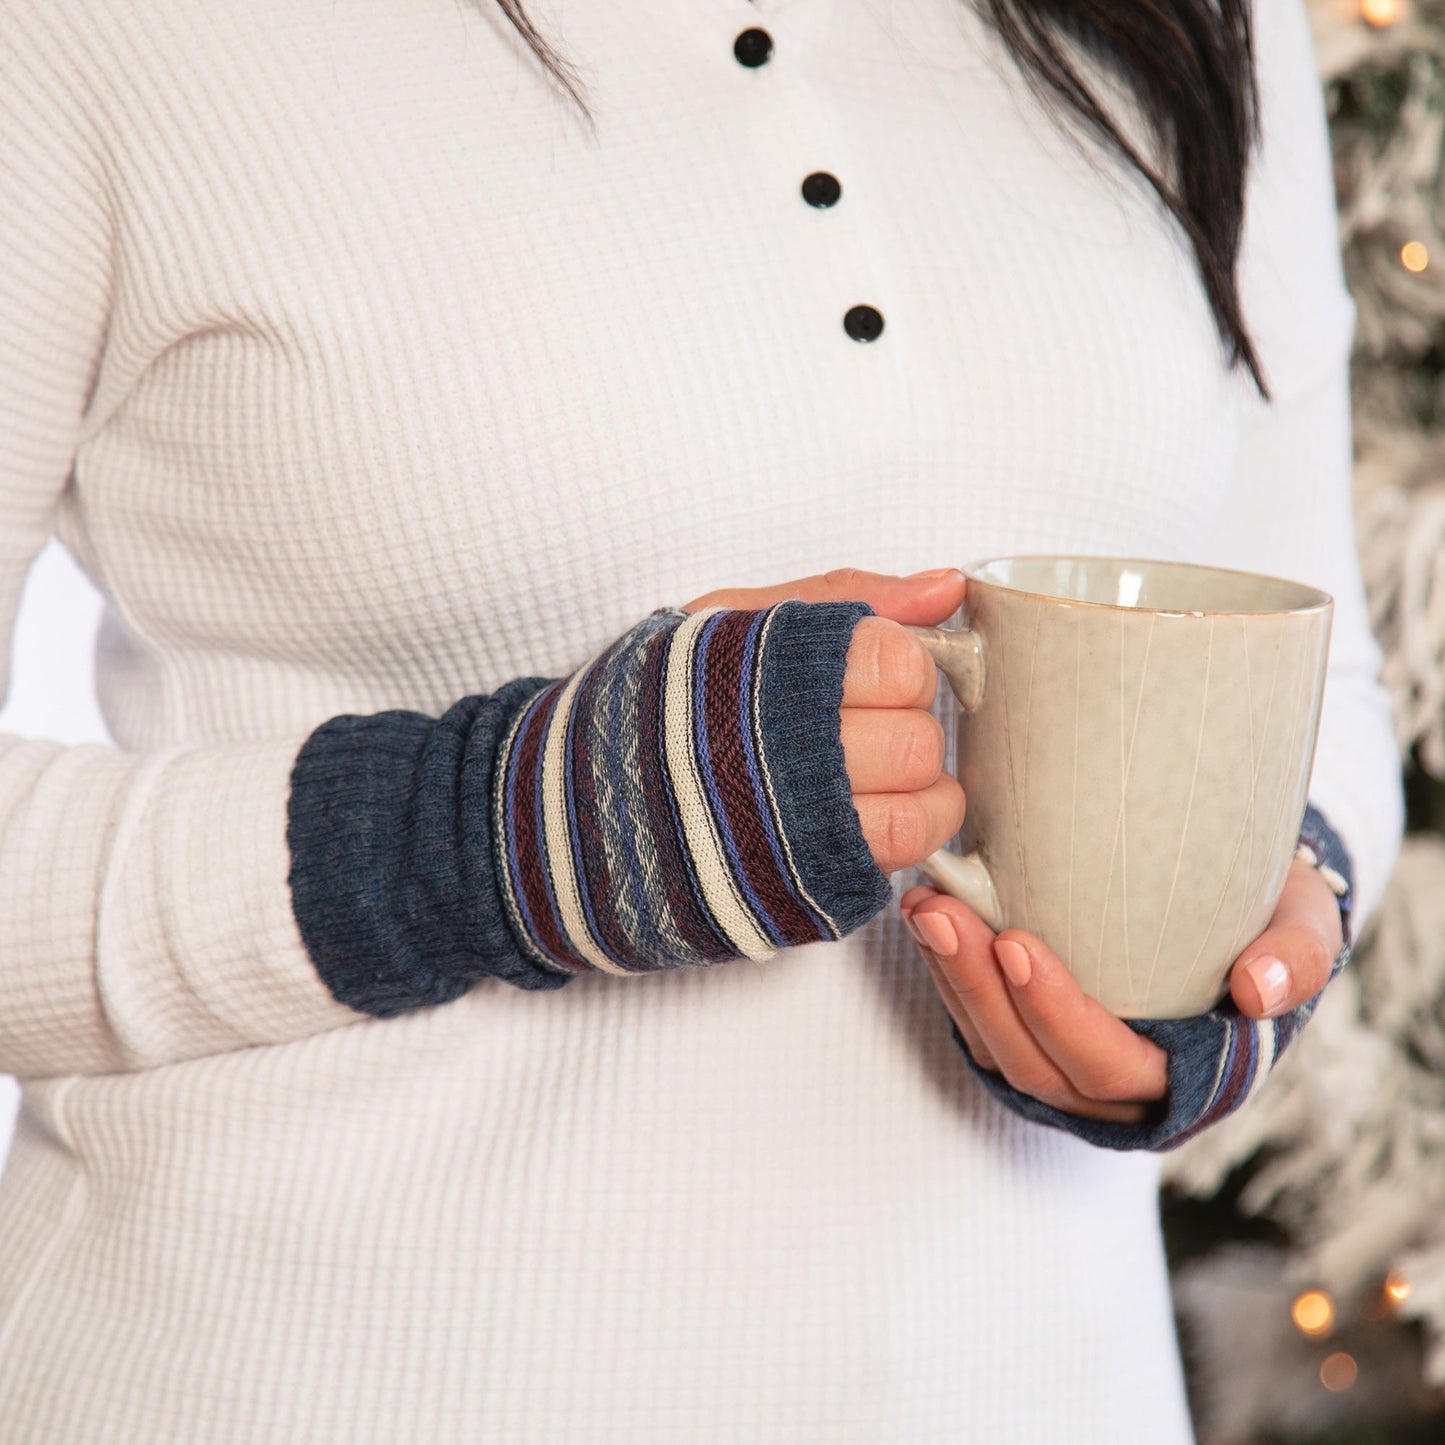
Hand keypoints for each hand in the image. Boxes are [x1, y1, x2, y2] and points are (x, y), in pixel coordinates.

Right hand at [683, 568, 967, 872]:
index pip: (900, 665)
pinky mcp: (799, 893)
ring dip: (918, 794)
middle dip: (908, 729)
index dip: (901, 665)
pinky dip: (896, 840)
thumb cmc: (657, 703)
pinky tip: (863, 817)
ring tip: (883, 776)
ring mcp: (795, 840)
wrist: (580, 805)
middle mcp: (789, 764)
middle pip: (917, 744)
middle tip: (873, 724)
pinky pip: (892, 868)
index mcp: (775, 679)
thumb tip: (945, 587)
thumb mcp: (731, 617)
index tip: (874, 671)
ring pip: (918, 817)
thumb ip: (845, 595)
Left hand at [901, 856, 1343, 1124]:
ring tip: (923, 907)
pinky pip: (977, 1024)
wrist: (1237, 904)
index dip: (1057, 1014)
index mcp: (1187, 1078)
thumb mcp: (1305, 921)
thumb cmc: (1270, 916)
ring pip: (993, 1046)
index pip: (1107, 1066)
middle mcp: (1118, 1092)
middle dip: (978, 989)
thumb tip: (1257, 990)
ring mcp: (1067, 1070)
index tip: (1016, 944)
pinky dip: (947, 974)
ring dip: (950, 979)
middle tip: (940, 913)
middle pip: (1032, 1063)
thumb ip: (1298, 955)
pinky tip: (926, 918)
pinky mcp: (1029, 1037)